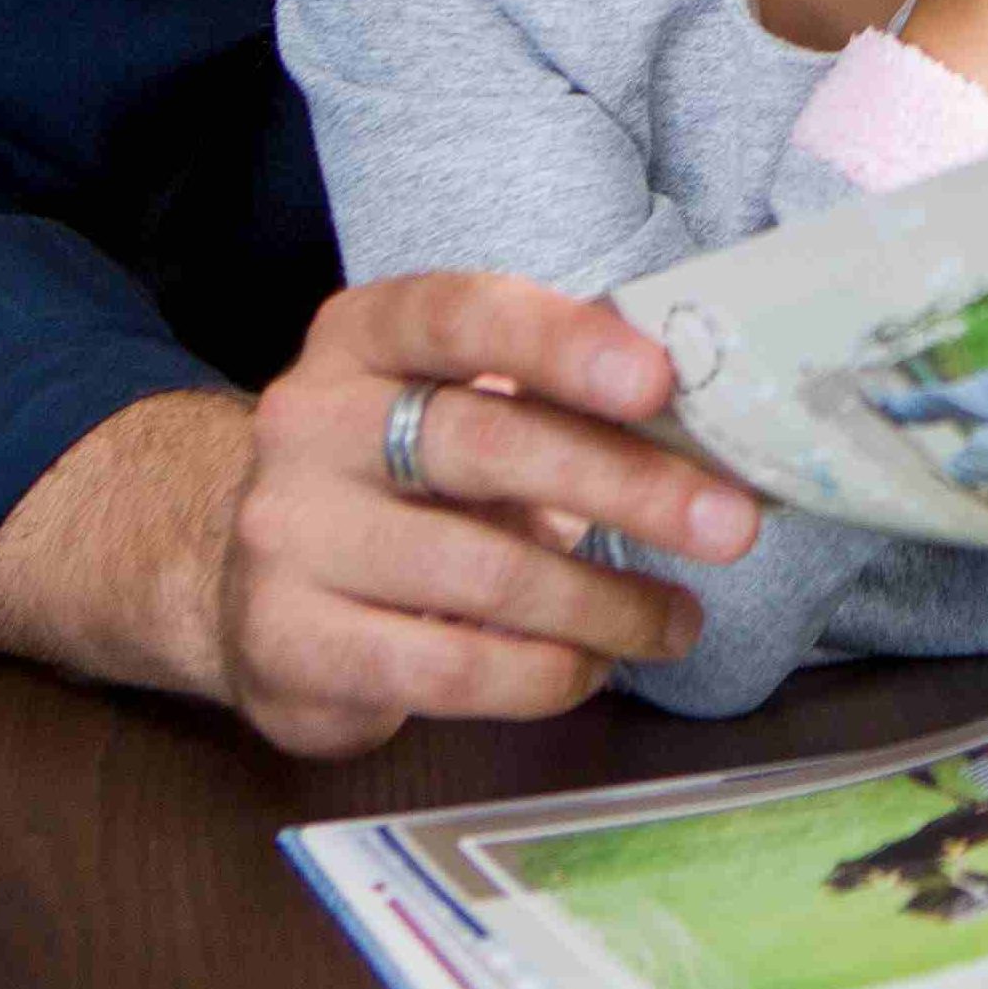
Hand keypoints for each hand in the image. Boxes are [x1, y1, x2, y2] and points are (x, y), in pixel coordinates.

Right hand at [221, 272, 764, 755]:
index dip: (564, 344)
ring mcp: (286, 536)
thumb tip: (714, 433)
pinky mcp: (287, 644)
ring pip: (478, 572)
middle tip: (731, 525)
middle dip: (627, 487)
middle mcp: (309, 422)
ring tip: (677, 621)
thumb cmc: (407, 483)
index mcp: (364, 335)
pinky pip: (444, 669)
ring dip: (603, 603)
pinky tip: (587, 668)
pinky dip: (539, 674)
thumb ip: (562, 404)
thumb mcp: (467, 413)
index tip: (660, 381)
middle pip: (483, 445)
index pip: (462, 314)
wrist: (256, 586)